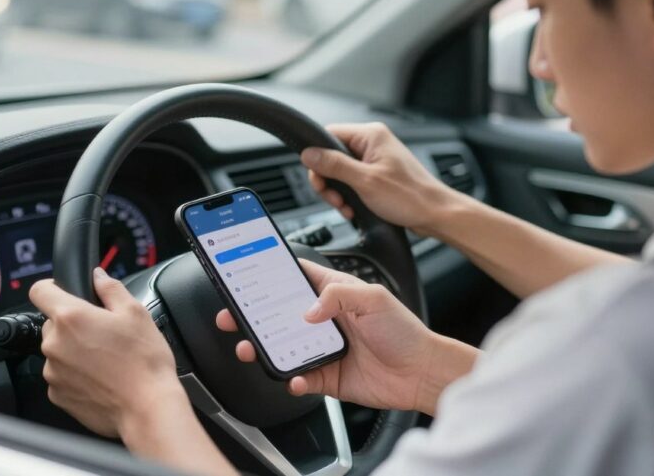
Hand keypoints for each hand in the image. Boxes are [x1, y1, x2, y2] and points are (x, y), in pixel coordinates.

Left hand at [29, 268, 183, 437]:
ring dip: (74, 351)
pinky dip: (76, 374)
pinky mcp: (57, 395)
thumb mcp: (136, 313)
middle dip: (73, 324)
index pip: (40, 290)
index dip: (52, 287)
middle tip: (103, 333)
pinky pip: (61, 376)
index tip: (63, 292)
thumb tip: (98, 276)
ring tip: (106, 359)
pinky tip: (101, 377)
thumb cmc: (144, 362)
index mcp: (71, 317)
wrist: (147, 407)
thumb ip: (111, 288)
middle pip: (53, 323)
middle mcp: (54, 344)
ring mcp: (53, 372)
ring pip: (58, 350)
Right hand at [216, 260, 476, 414]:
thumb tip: (308, 311)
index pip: (297, 278)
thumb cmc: (404, 331)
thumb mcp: (374, 298)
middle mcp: (325, 320)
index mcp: (335, 294)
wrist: (421, 372)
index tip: (247, 273)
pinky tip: (294, 378)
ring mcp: (323, 349)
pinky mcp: (327, 376)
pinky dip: (292, 380)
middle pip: (279, 315)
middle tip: (232, 317)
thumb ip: (338, 295)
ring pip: (282, 347)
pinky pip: (299, 378)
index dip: (272, 275)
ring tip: (250, 349)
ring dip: (263, 349)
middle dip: (253, 316)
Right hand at [301, 122, 456, 235]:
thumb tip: (309, 154)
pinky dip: (349, 196)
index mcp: (371, 135)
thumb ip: (334, 165)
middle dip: (329, 180)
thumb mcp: (365, 181)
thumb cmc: (410, 196)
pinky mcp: (378, 174)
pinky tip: (353, 209)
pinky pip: (353, 181)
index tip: (319, 178)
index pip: (329, 134)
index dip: (318, 157)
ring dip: (339, 192)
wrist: (435, 214)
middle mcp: (373, 143)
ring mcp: (376, 159)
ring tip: (346, 207)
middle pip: (332, 155)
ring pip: (341, 171)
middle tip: (333, 198)